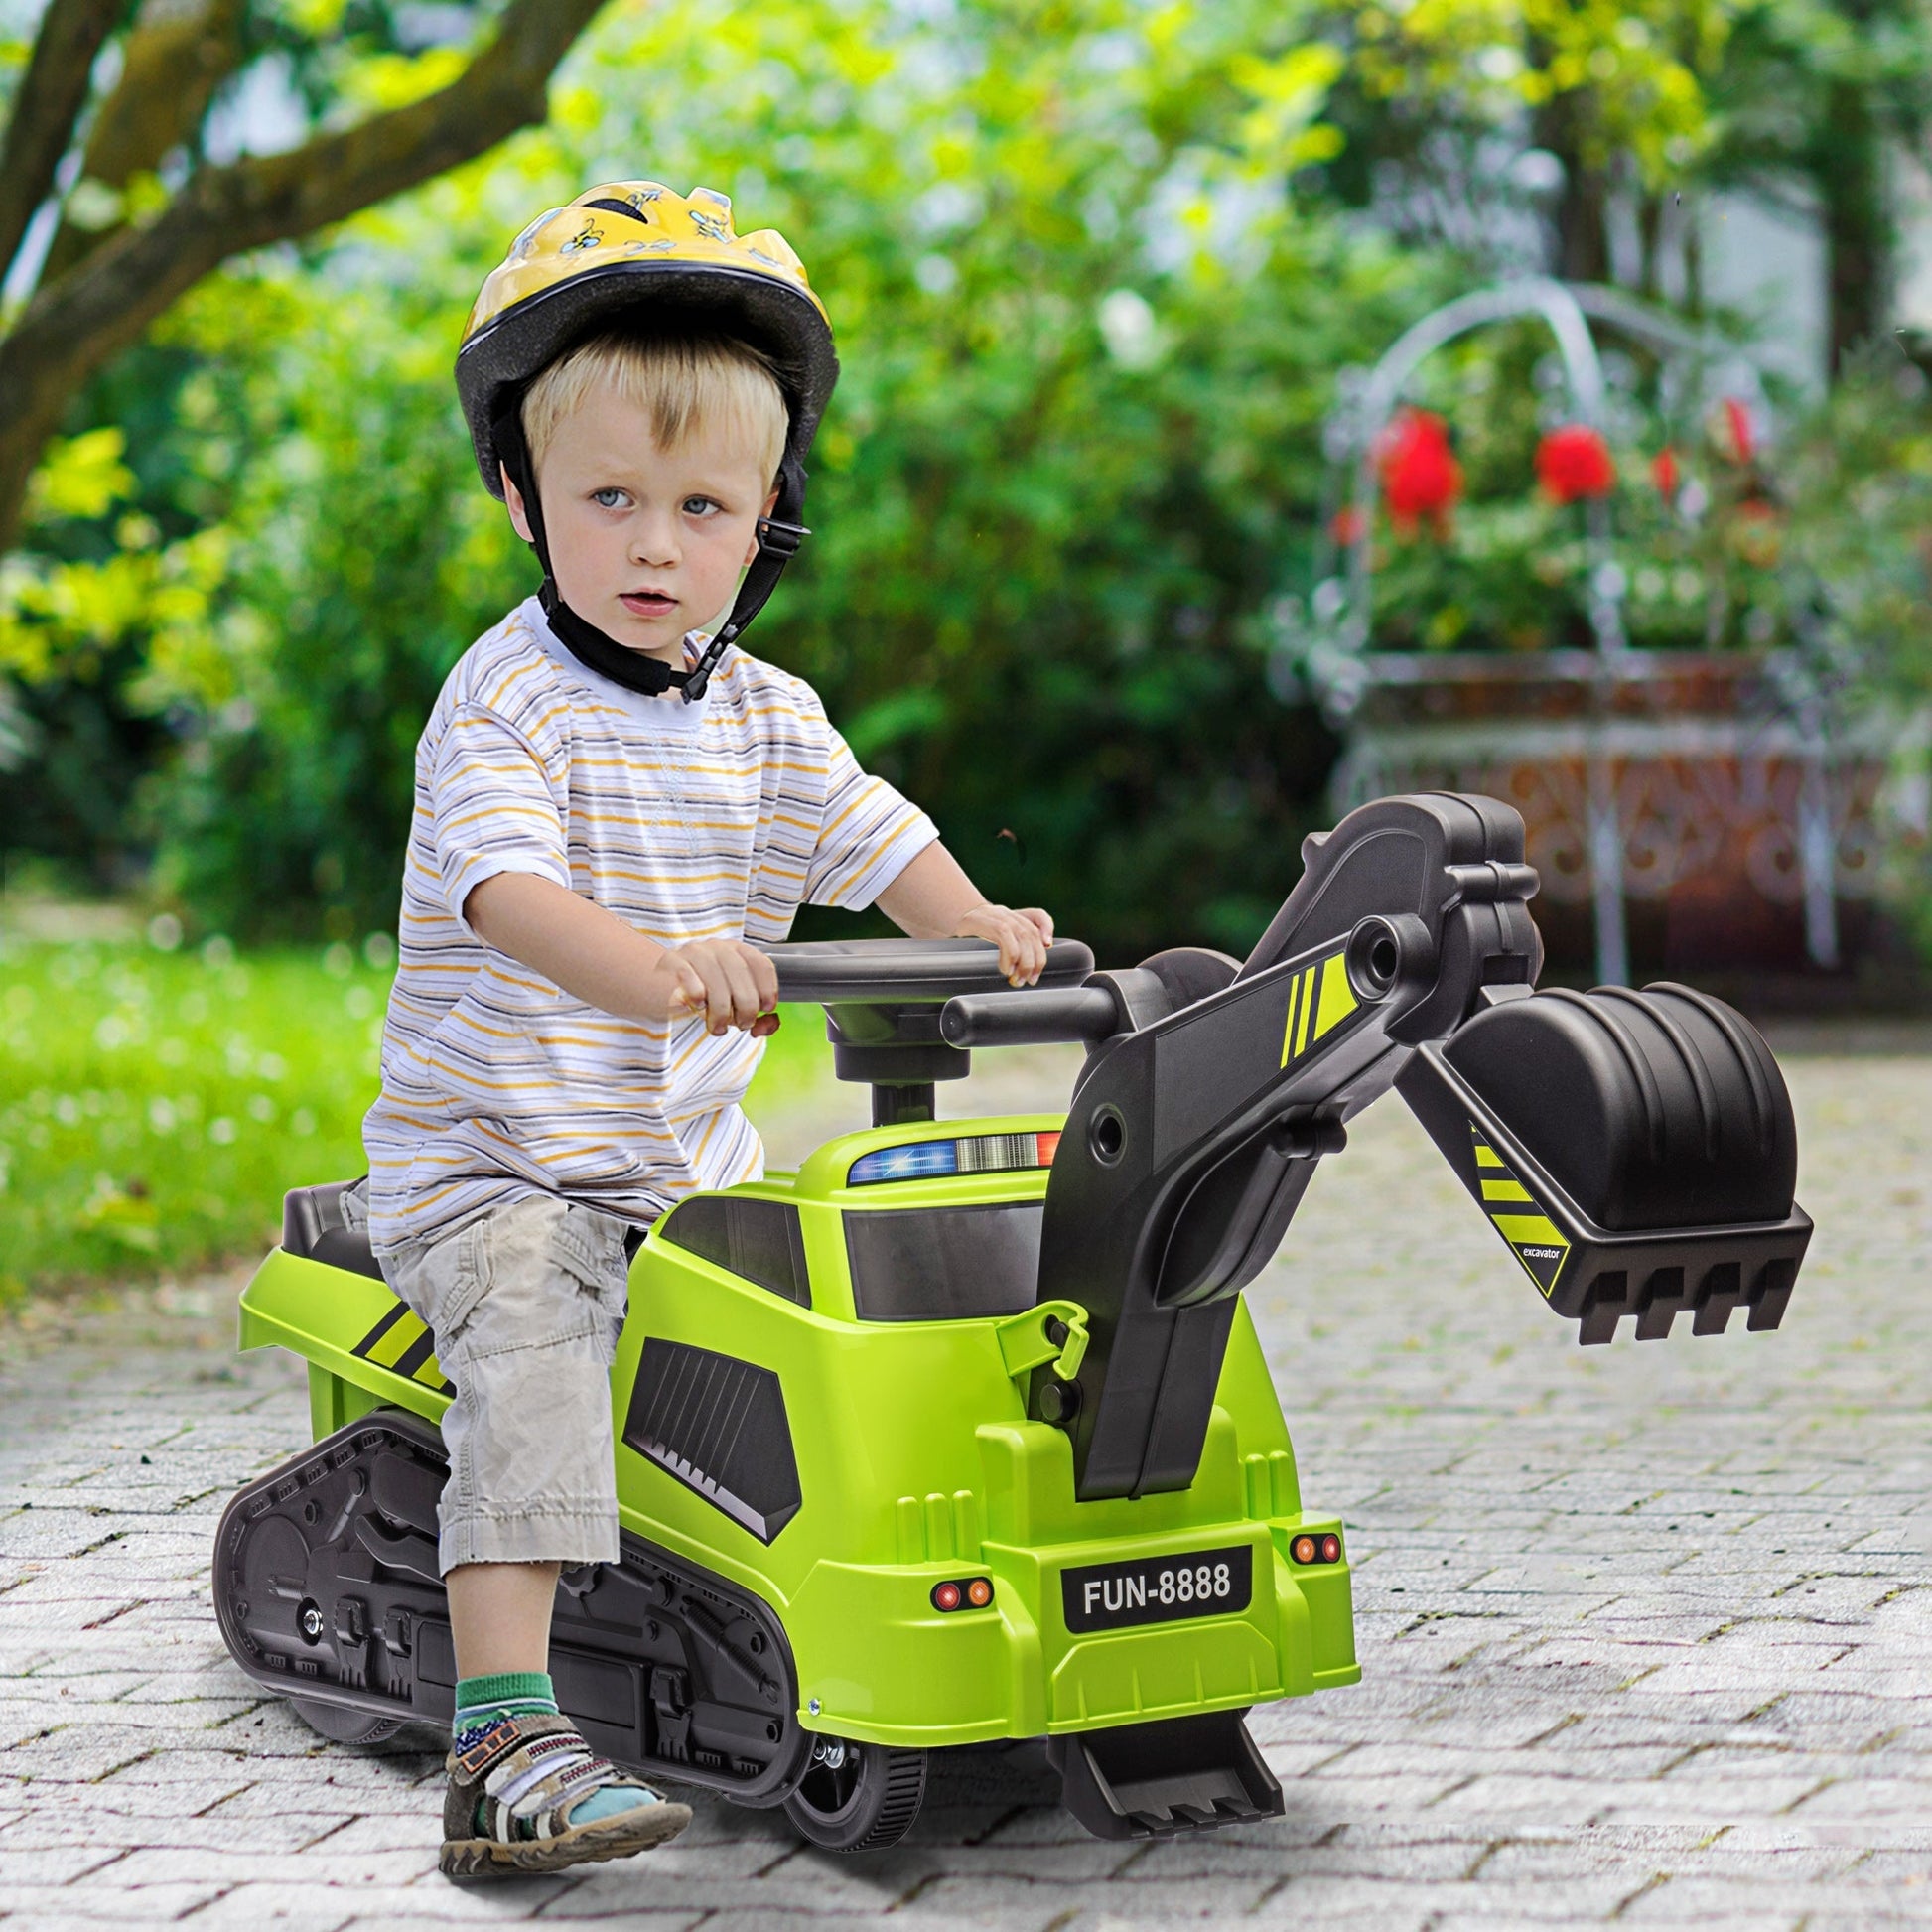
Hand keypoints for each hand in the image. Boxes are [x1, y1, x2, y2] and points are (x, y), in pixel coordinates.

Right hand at [651, 940, 780, 1036]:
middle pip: (740, 973)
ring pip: (716, 979)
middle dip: (746, 1005)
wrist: (657, 987)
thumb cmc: (701, 997)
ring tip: (718, 1028)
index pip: (760, 963)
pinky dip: (698, 995)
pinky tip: (698, 1007)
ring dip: (722, 1010)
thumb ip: (755, 1017)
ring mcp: (692, 953)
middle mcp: (716, 947)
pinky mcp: (671, 963)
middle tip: (742, 1025)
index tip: (766, 1008)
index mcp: (735, 951)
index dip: (768, 987)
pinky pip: (689, 978)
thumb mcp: (731, 1007)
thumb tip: (772, 1023)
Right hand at [954, 903, 1053, 985]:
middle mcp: (1006, 914)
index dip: (1046, 927)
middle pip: (1032, 934)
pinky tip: (1005, 969)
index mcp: (1011, 917)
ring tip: (1017, 979)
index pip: (1037, 915)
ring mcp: (996, 916)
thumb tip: (1025, 972)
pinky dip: (1009, 956)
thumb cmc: (969, 938)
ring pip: (1023, 936)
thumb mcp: (992, 939)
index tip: (1048, 946)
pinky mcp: (984, 921)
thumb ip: (1010, 948)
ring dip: (1024, 962)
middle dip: (1036, 960)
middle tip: (1030, 980)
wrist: (945, 923)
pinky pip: (1005, 938)